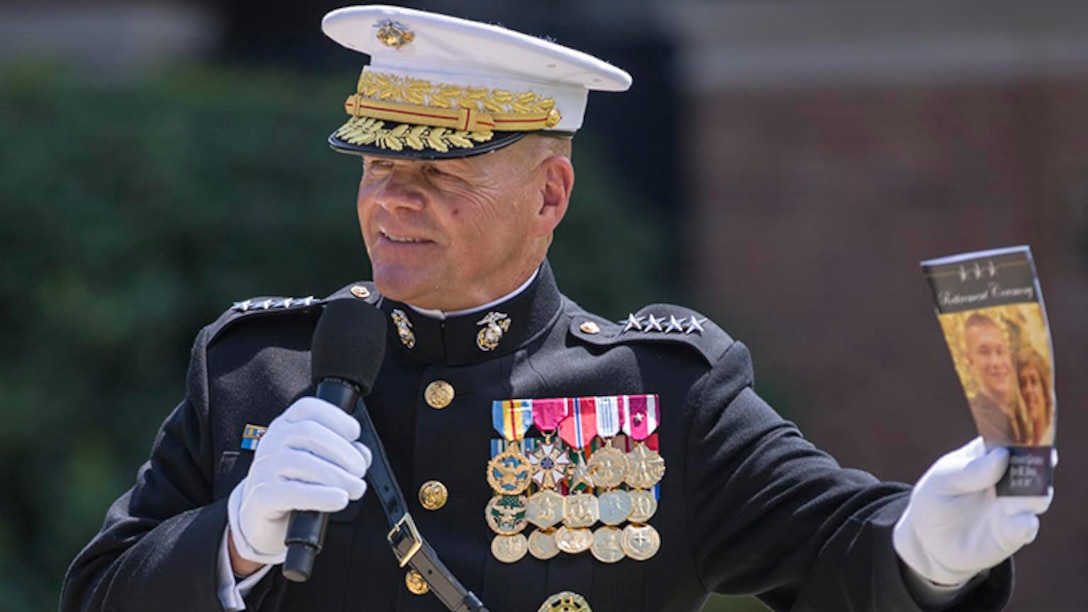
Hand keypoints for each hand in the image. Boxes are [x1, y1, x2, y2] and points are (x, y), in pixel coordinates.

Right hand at [227, 397, 371, 565]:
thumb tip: (363, 454)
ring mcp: (265, 468)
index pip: (307, 408)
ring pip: (303, 462)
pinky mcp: (263, 496)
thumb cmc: (295, 484)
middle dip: (343, 451)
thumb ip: (343, 454)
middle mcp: (272, 442)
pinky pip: (294, 492)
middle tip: (360, 470)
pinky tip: (340, 499)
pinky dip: (322, 495)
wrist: (262, 520)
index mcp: (285, 426)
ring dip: (339, 476)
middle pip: (309, 433)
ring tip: (356, 488)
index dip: (336, 417)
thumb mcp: (318, 462)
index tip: (355, 434)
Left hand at [893, 437, 1052, 585]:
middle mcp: (1006, 480)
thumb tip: (1002, 456)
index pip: (1010, 443)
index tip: (1031, 439)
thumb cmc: (933, 500)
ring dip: (1037, 495)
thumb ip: (970, 470)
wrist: (927, 541)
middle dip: (1038, 467)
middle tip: (1040, 466)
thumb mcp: (943, 480)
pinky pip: (1026, 527)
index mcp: (987, 458)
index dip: (1023, 439)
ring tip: (1032, 496)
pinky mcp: (1012, 533)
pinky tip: (1022, 523)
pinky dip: (1026, 524)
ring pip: (1037, 497)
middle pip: (1031, 469)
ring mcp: (1012, 507)